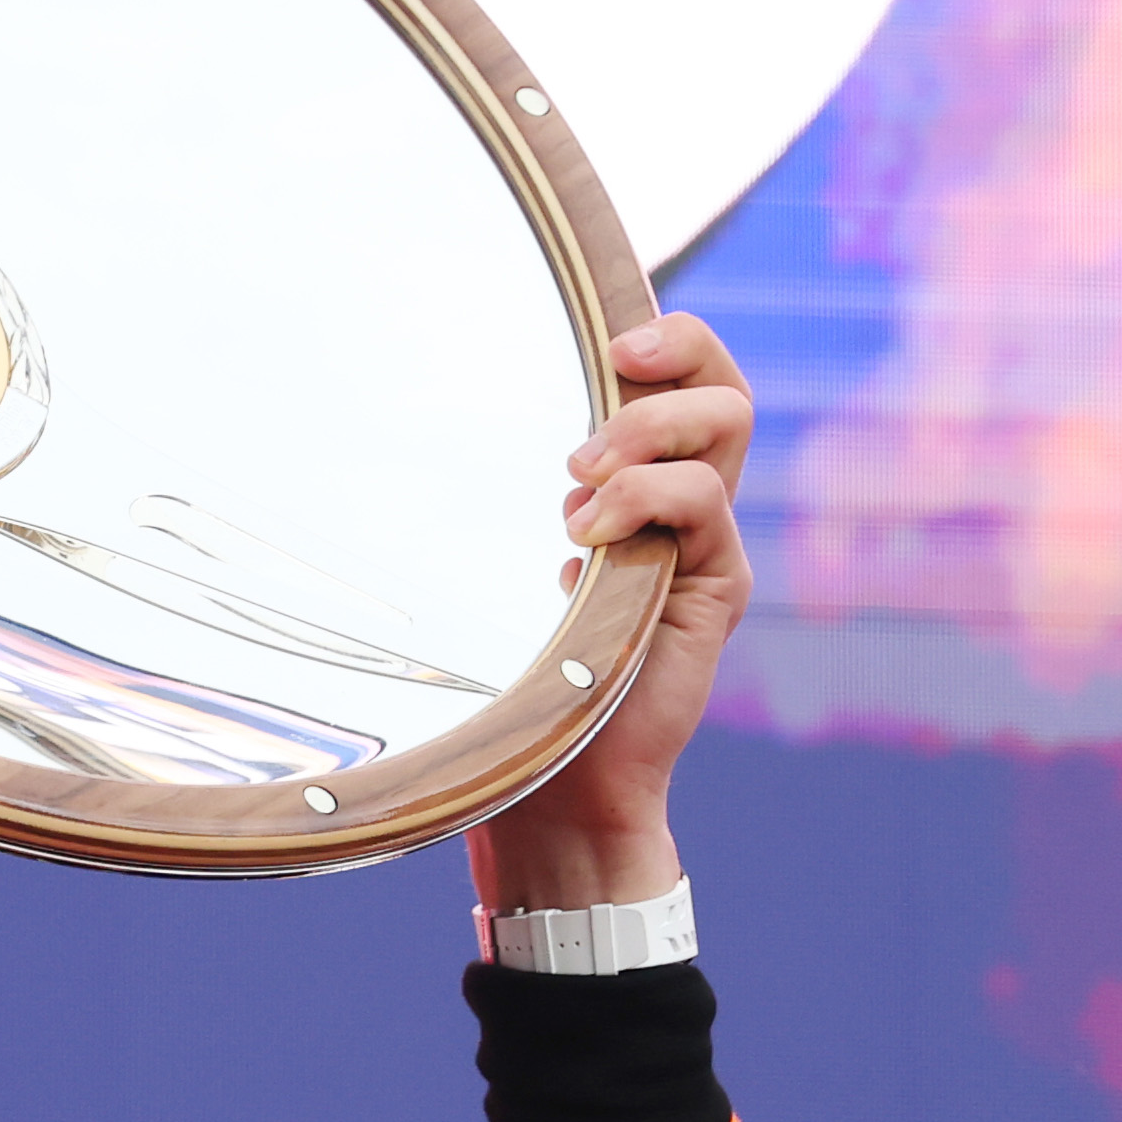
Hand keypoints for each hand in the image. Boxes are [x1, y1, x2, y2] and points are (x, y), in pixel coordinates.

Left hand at [473, 308, 755, 913]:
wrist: (556, 789)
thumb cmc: (513, 681)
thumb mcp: (496, 575)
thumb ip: (488, 510)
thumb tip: (394, 429)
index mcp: (641, 488)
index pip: (685, 381)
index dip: (669, 337)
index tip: (612, 333)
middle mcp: (686, 508)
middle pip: (725, 386)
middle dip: (676, 352)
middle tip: (611, 373)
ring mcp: (706, 545)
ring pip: (727, 429)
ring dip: (648, 430)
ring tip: (577, 482)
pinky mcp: (715, 587)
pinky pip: (705, 505)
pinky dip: (645, 500)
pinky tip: (584, 540)